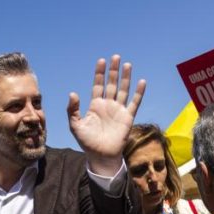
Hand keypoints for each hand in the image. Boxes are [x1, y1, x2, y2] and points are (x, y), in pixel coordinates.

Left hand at [67, 55, 145, 175]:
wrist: (101, 156)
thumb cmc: (87, 142)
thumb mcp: (75, 125)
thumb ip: (72, 109)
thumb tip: (72, 93)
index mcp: (95, 105)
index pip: (98, 85)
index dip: (99, 73)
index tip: (101, 61)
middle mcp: (108, 105)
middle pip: (111, 84)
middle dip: (113, 71)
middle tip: (116, 57)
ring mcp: (118, 110)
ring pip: (123, 90)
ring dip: (125, 78)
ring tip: (127, 64)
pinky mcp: (127, 117)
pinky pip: (134, 103)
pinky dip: (139, 93)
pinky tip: (141, 81)